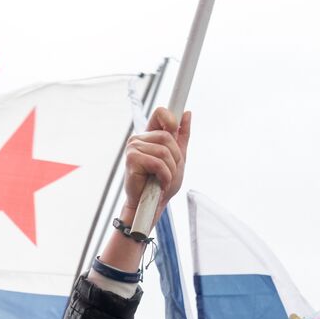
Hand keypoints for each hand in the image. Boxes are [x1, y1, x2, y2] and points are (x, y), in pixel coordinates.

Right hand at [120, 107, 190, 221]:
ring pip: (164, 151)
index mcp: (149, 136)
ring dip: (170, 170)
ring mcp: (133, 148)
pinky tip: (160, 184)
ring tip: (164, 180)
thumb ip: (182, 136)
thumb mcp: (178, 157)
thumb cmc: (162, 183)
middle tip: (169, 172)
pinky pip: (158, 163)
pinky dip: (164, 176)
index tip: (175, 130)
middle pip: (168, 137)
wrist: (152, 205)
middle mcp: (138, 138)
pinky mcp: (132, 159)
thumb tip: (187, 113)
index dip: (171, 118)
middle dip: (175, 158)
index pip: (160, 113)